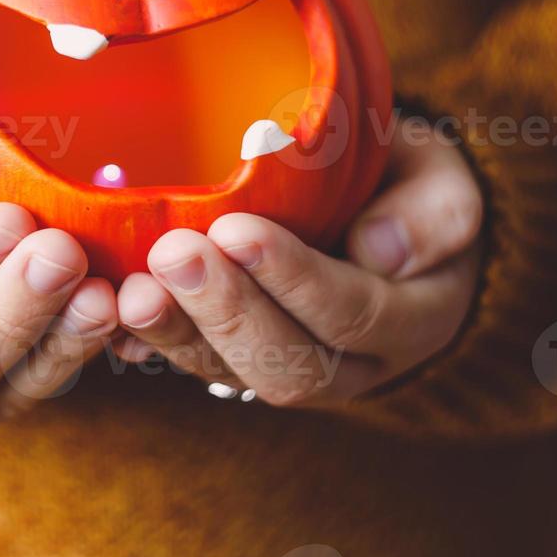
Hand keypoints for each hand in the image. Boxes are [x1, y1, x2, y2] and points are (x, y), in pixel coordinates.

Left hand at [114, 119, 481, 406]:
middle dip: (225, 311)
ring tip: (130, 288)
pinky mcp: (240, 361)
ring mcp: (293, 369)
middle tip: (172, 252)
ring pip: (232, 374)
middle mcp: (353, 365)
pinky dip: (153, 343)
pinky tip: (112, 312)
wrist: (388, 218)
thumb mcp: (443, 182)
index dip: (293, 279)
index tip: (237, 231)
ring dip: (177, 333)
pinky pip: (197, 365)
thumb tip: (380, 247)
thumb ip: (434, 210)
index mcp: (412, 320)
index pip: (352, 312)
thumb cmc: (408, 187)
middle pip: (288, 363)